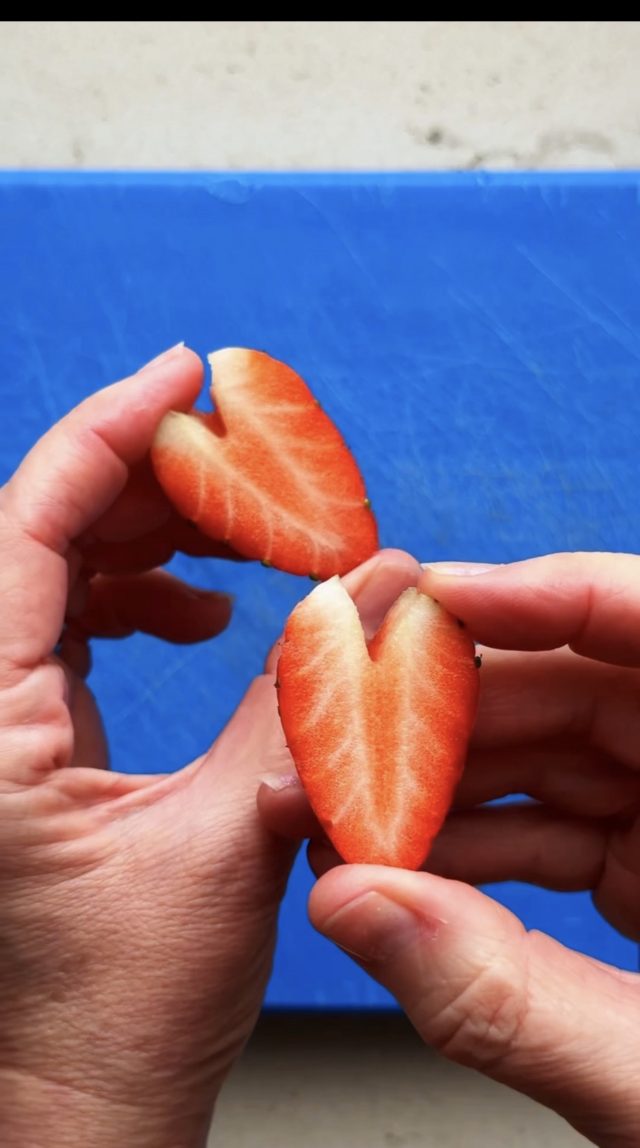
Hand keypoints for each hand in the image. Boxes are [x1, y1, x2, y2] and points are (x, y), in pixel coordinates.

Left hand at [0, 341, 417, 1147]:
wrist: (75, 1109)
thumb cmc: (114, 1014)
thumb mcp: (224, 845)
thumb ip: (300, 707)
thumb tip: (375, 598)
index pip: (31, 527)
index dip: (109, 432)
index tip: (183, 375)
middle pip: (47, 536)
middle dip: (155, 484)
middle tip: (249, 465)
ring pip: (59, 577)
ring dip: (155, 541)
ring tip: (244, 545)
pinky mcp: (26, 745)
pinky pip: (71, 630)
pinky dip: (142, 601)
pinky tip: (203, 617)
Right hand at [262, 554, 639, 1147]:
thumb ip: (507, 997)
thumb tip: (355, 907)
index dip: (545, 596)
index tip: (434, 600)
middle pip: (584, 686)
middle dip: (455, 714)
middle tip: (352, 740)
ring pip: (557, 753)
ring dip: (448, 784)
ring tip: (358, 816)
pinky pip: (559, 822)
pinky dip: (478, 843)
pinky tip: (409, 867)